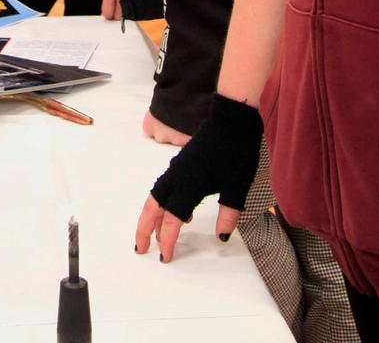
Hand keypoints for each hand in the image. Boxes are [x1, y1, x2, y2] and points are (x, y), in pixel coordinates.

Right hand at [136, 94, 262, 262]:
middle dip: (143, 229)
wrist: (232, 121)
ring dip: (150, 217)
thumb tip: (221, 237)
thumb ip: (229, 214)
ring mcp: (177, 169)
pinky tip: (175, 214)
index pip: (171, 219)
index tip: (164, 256)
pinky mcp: (180, 164)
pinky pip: (163, 188)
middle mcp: (177, 177)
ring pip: (155, 197)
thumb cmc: (236, 152)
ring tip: (151, 235)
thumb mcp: (238, 186)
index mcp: (189, 185)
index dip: (166, 239)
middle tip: (140, 249)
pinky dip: (161, 204)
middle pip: (152, 207)